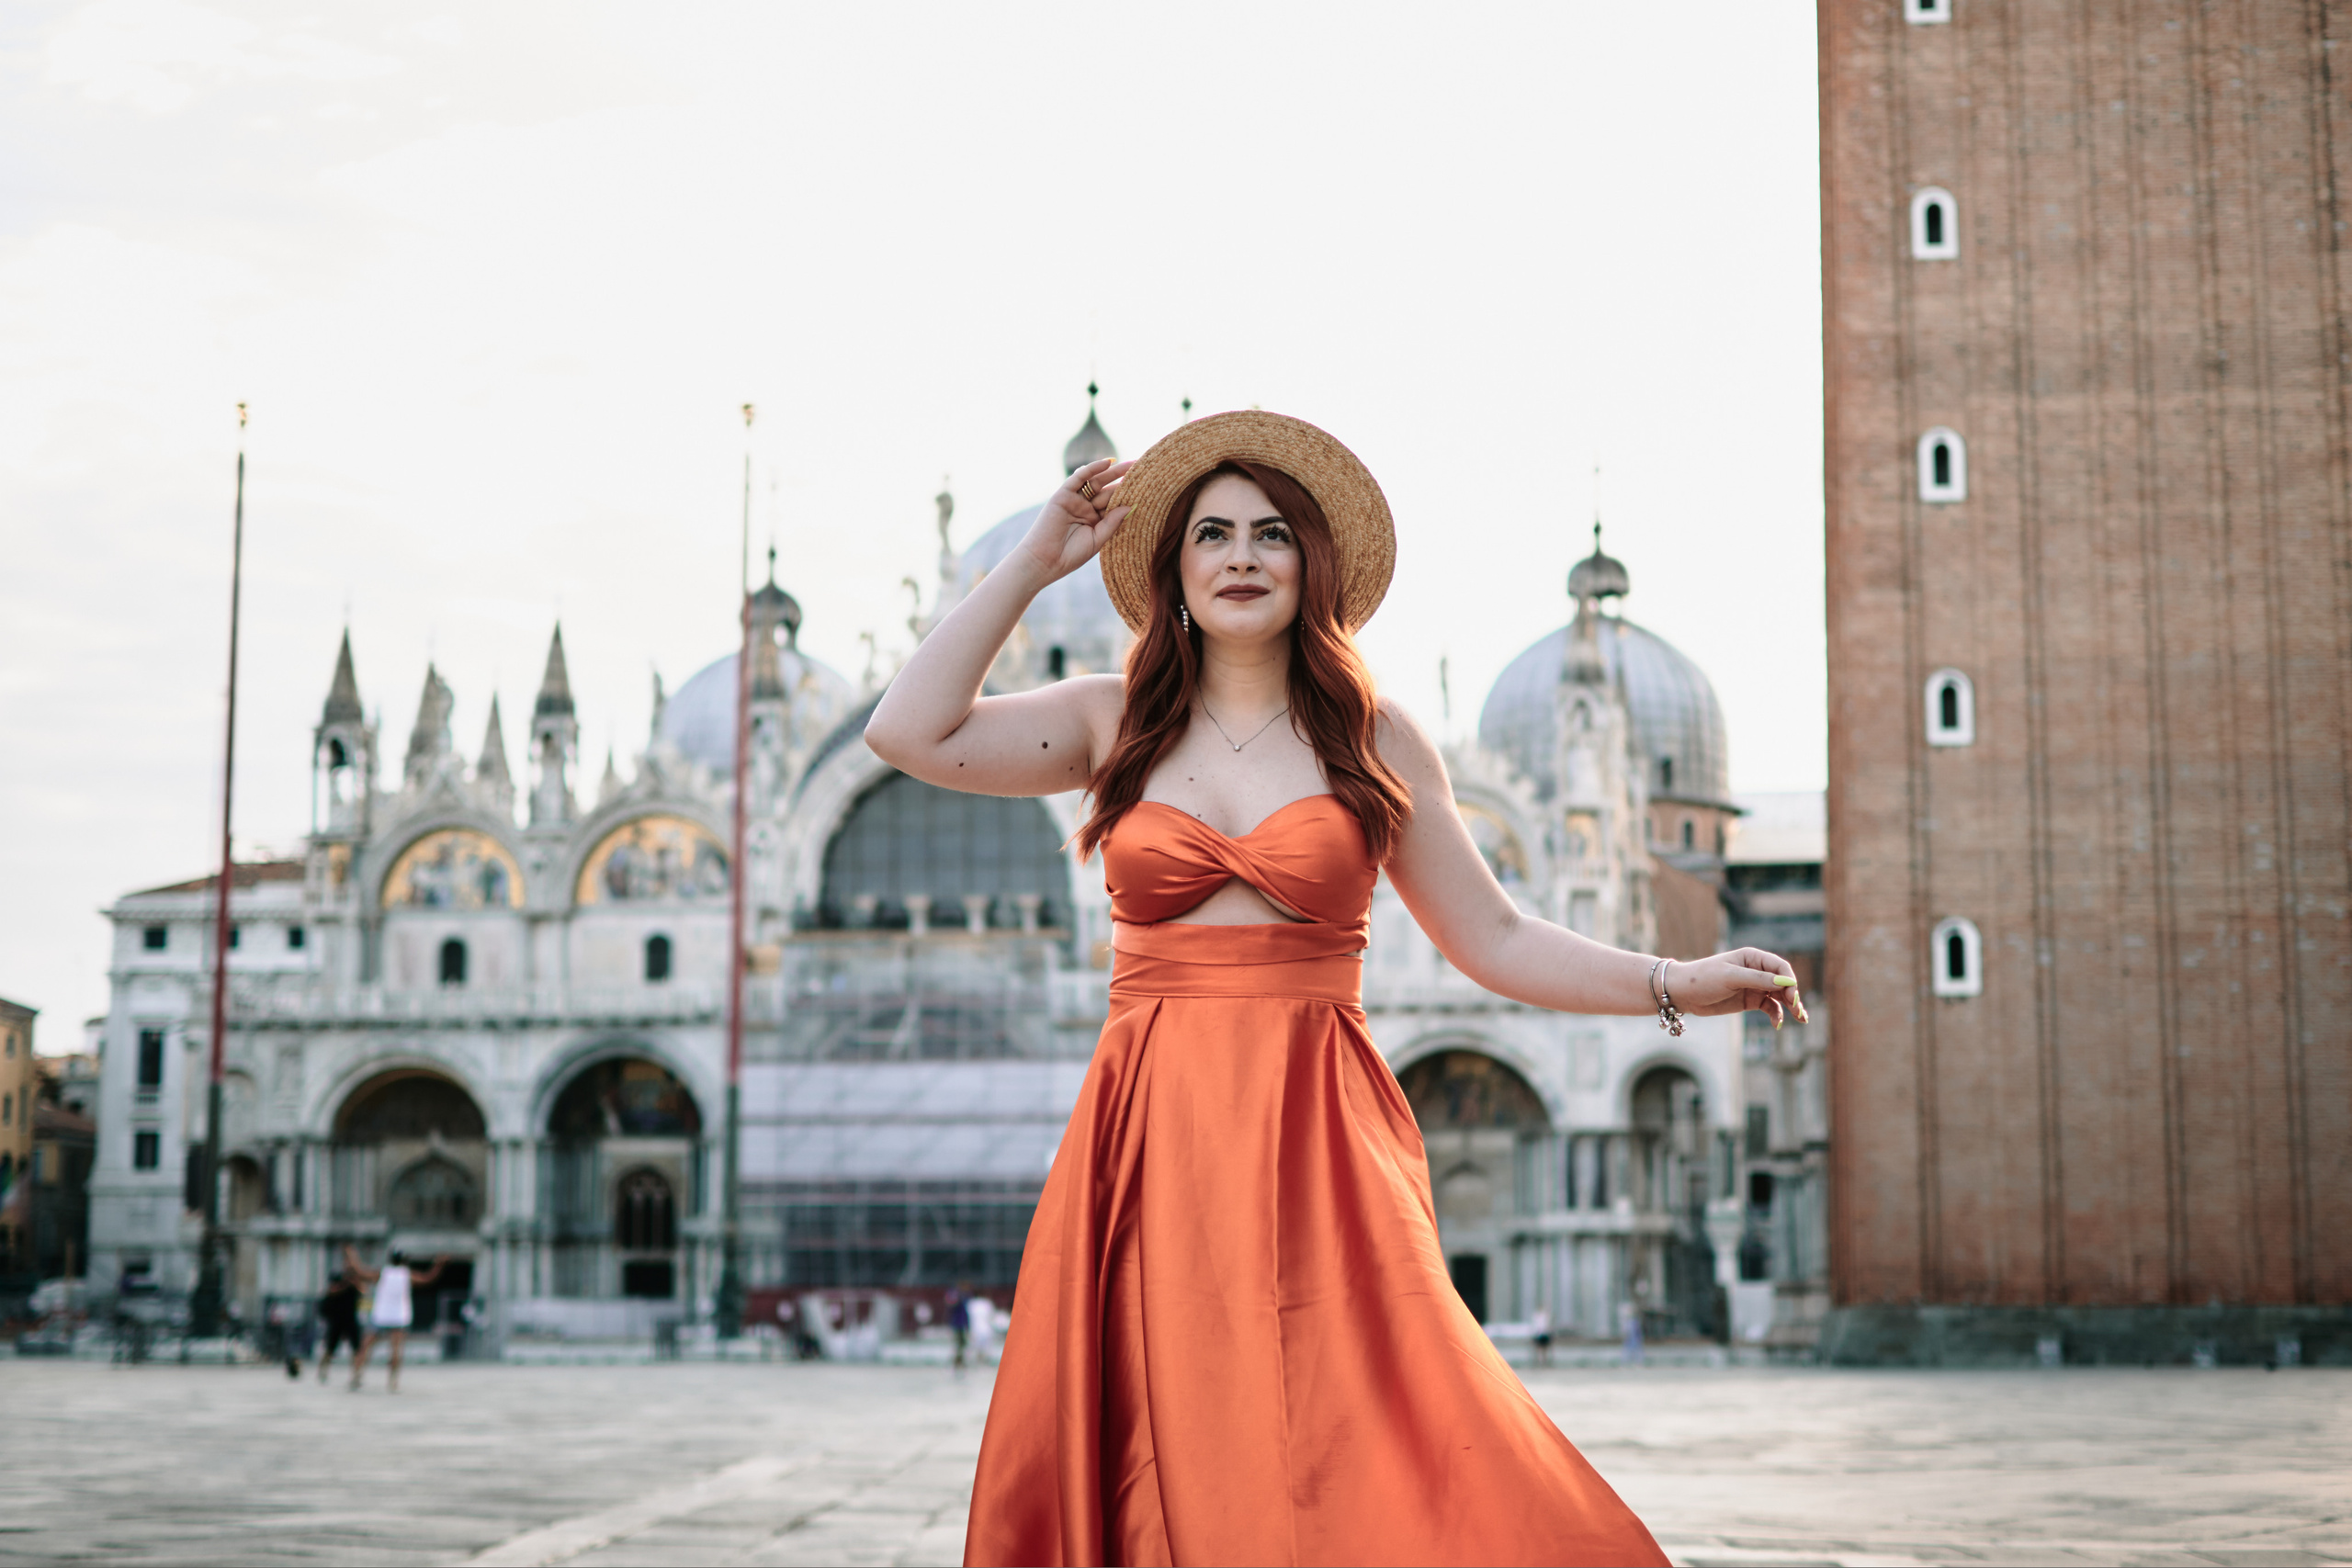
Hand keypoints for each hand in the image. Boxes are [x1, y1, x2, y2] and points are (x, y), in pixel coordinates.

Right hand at [1016, 457, 1132, 583]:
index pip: (1114, 504)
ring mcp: (1074, 500)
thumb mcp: (1097, 539)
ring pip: (1096, 482)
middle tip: (1143, 470)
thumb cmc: (1070, 555)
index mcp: (1094, 521)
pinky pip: (1078, 478)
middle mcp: (1085, 508)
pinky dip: (1092, 468)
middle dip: (1124, 480)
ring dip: (1112, 471)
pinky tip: (1107, 462)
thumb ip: (1112, 522)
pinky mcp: (1062, 495)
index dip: (1128, 496)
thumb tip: (1130, 505)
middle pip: (1107, 490)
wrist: (1044, 561)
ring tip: (1131, 464)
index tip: (1148, 489)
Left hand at [1664, 948, 1807, 1025]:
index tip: (1791, 996)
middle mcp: (1757, 970)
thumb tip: (1785, 983)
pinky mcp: (1750, 1001)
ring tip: (1800, 1019)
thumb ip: (1757, 980)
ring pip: (1779, 996)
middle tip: (1798, 1011)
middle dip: (1793, 996)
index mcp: (1752, 957)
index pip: (1780, 967)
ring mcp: (1754, 986)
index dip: (1789, 981)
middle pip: (1783, 983)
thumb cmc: (1703, 979)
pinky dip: (1776, 1015)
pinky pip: (1770, 1007)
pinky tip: (1777, 1024)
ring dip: (1790, 1007)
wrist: (1683, 993)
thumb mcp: (1730, 977)